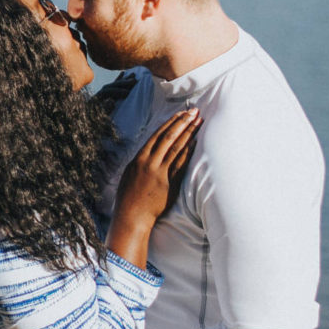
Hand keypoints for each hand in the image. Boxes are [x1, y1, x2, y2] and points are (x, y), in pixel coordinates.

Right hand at [106, 106, 200, 270]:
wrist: (132, 216)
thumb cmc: (129, 197)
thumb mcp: (130, 174)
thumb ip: (141, 161)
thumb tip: (150, 151)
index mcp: (139, 159)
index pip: (157, 135)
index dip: (170, 122)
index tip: (181, 113)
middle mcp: (150, 163)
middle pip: (169, 137)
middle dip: (183, 122)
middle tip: (194, 111)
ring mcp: (160, 173)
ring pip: (176, 148)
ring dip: (189, 133)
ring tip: (199, 122)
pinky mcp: (169, 183)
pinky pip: (180, 164)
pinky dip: (188, 151)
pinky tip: (195, 142)